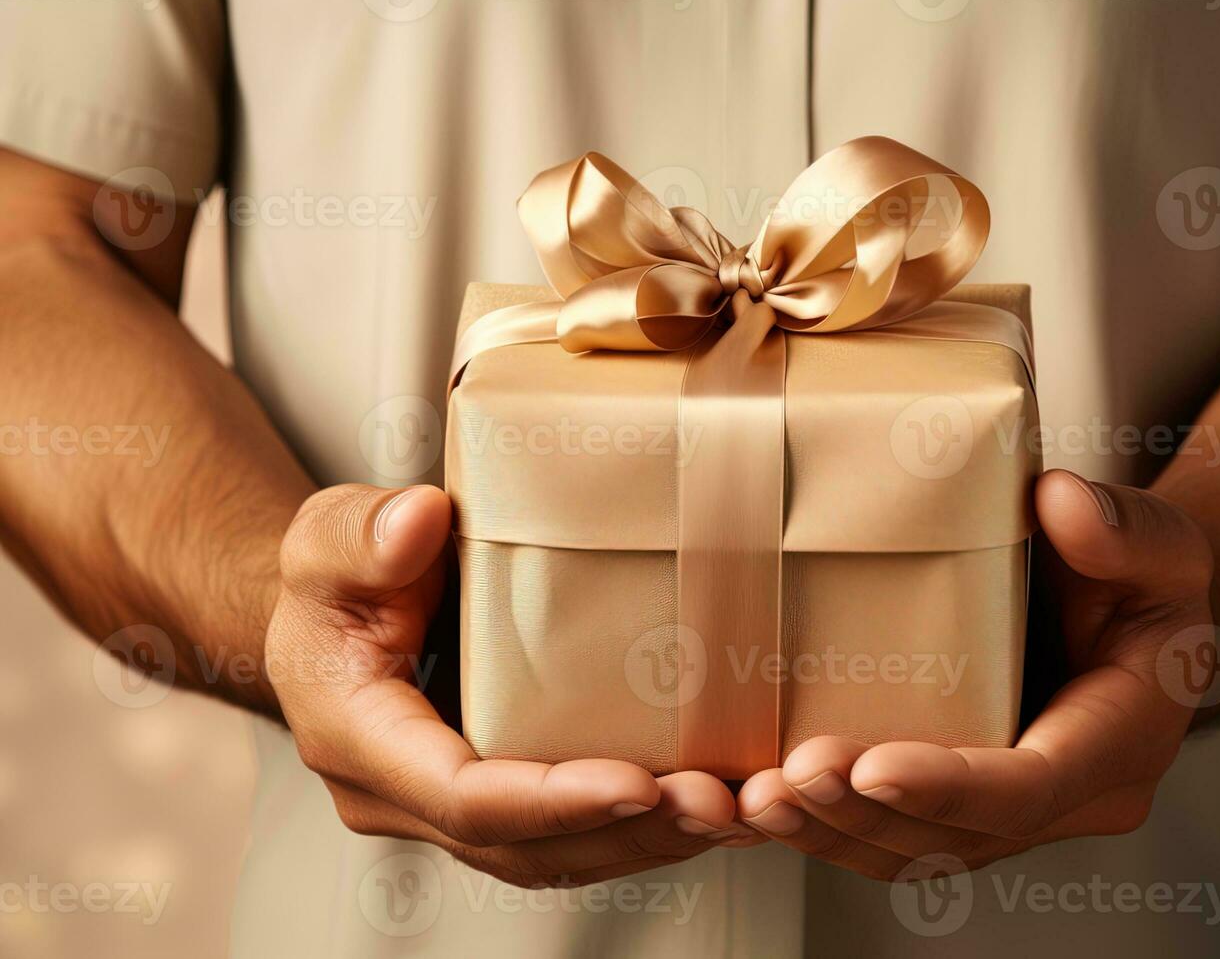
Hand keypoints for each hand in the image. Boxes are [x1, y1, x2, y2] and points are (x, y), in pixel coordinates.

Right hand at [266, 484, 758, 888]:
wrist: (331, 614)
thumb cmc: (333, 580)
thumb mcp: (327, 538)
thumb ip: (363, 534)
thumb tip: (417, 522)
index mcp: (362, 741)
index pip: (465, 798)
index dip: (556, 800)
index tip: (639, 783)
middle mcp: (405, 797)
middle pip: (527, 847)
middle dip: (629, 832)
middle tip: (718, 803)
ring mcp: (450, 811)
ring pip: (557, 856)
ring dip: (648, 842)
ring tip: (733, 811)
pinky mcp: (496, 799)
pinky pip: (568, 836)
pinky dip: (638, 829)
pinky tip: (704, 807)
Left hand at [735, 469, 1214, 880]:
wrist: (1132, 615)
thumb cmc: (1144, 580)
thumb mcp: (1160, 542)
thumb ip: (1125, 527)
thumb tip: (1060, 502)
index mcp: (1119, 744)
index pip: (1029, 788)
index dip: (948, 787)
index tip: (872, 768)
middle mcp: (1066, 799)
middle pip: (954, 836)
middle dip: (862, 814)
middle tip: (787, 778)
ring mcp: (1011, 815)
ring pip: (913, 852)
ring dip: (828, 831)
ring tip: (756, 800)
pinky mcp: (961, 806)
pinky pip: (888, 838)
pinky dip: (823, 827)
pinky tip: (760, 807)